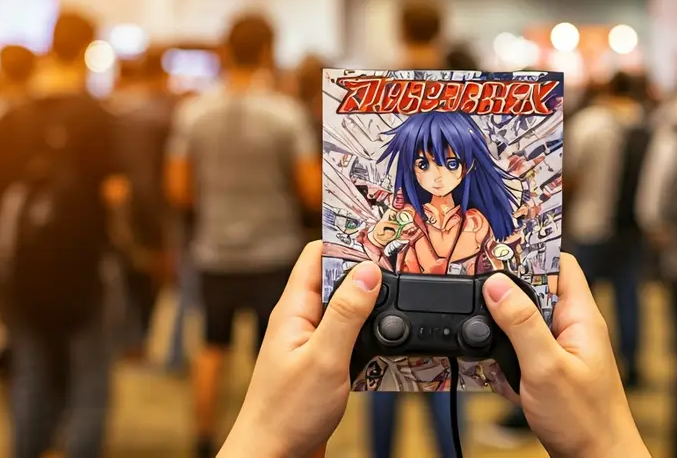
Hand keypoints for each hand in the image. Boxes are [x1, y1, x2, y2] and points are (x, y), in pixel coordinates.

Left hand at [221, 241, 380, 457]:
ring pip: (347, 309)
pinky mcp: (324, 363)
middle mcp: (301, 320)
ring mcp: (312, 342)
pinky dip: (370, 334)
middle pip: (337, 279)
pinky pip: (350, 336)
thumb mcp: (325, 358)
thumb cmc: (286, 414)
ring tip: (401, 301)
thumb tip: (369, 272)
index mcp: (293, 309)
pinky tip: (387, 339)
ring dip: (371, 306)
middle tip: (402, 270)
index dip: (348, 243)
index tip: (380, 241)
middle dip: (367, 273)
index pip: (317, 255)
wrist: (274, 457)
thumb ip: (347, 313)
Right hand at [483, 255, 649, 457]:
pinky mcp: (549, 371)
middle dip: (507, 297)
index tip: (498, 255)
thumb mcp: (545, 366)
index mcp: (581, 317)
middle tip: (480, 298)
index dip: (531, 254)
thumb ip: (520, 324)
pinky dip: (505, 360)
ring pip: (523, 323)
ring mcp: (561, 350)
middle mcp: (572, 328)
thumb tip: (497, 285)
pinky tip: (501, 375)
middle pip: (535, 292)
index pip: (561, 264)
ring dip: (503, 333)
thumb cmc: (585, 421)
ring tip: (489, 344)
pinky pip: (520, 351)